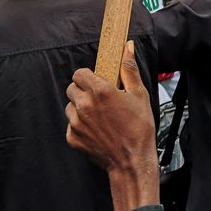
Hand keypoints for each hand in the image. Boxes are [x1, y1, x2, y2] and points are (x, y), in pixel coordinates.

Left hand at [66, 41, 159, 210]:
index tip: (95, 80)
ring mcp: (77, 122)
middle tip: (98, 98)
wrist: (132, 162)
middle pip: (72, 88)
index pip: (79, 73)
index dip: (87, 75)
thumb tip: (128, 48)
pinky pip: (71, 125)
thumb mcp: (139, 95)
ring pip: (70, 106)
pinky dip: (80, 125)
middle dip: (83, 90)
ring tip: (98, 115)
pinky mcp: (73, 138)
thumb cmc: (139, 130)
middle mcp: (85, 105)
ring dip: (80, 107)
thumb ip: (130, 69)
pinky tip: (96, 129)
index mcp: (100, 91)